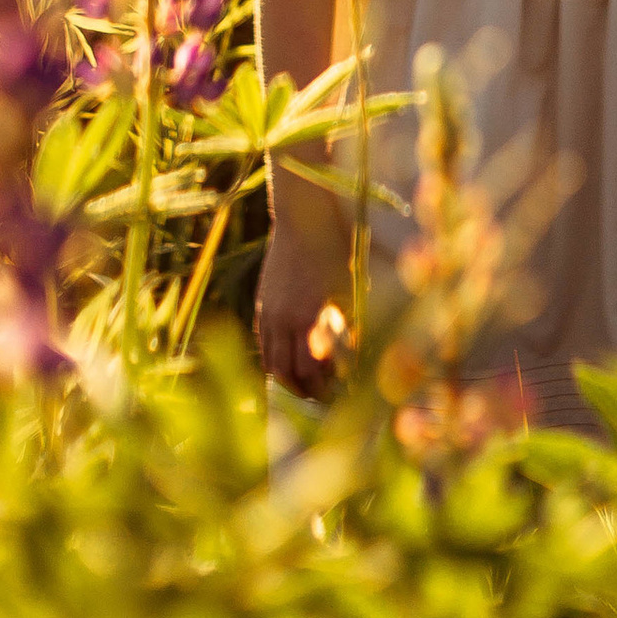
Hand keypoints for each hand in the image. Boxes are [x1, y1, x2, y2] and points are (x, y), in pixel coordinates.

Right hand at [256, 214, 351, 399]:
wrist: (302, 220)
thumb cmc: (334, 252)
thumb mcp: (348, 290)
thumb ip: (348, 327)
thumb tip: (354, 360)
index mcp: (307, 316)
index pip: (309, 372)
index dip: (323, 390)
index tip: (339, 395)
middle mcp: (283, 319)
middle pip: (286, 374)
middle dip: (304, 391)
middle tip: (323, 397)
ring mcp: (268, 312)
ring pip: (270, 361)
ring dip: (287, 378)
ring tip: (306, 384)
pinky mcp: (262, 304)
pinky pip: (264, 343)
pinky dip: (276, 358)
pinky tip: (292, 359)